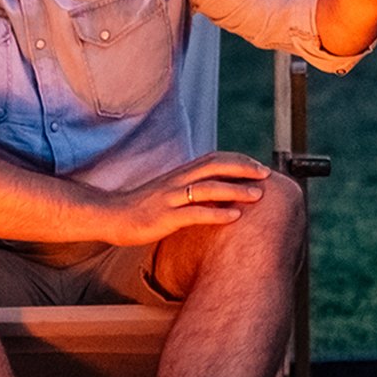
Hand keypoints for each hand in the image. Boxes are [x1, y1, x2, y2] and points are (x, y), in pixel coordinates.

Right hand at [89, 153, 269, 246]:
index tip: (259, 166)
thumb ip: (188, 188)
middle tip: (266, 174)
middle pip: (215, 167)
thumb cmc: (140, 208)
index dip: (238, 160)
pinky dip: (217, 214)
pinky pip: (194, 213)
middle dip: (243, 168)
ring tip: (258, 195)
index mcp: (178, 174)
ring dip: (236, 190)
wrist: (110, 217)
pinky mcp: (164, 218)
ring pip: (208, 188)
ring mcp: (170, 199)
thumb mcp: (166, 192)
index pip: (214, 159)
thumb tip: (213, 190)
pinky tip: (234, 216)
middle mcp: (176, 182)